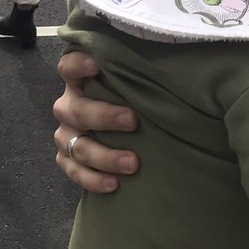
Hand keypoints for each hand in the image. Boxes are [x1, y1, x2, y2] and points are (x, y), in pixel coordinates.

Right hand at [53, 51, 139, 192]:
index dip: (78, 65)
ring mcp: (66, 133)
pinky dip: (92, 179)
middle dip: (105, 116)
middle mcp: (69, 105)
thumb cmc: (133, 98)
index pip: (69, 67)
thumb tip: (181, 71)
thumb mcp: (135, 82)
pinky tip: (113, 184)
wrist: (125, 130)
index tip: (97, 65)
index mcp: (81, 80)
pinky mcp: (66, 158)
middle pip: (76, 110)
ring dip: (104, 155)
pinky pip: (72, 170)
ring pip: (75, 145)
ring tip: (133, 163)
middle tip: (133, 121)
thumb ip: (143, 74)